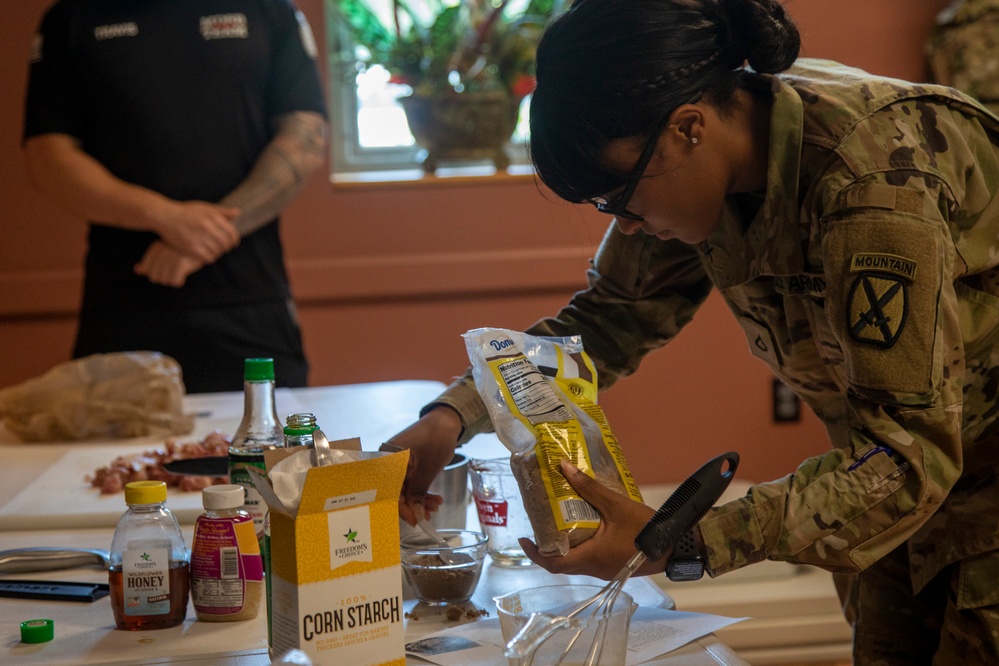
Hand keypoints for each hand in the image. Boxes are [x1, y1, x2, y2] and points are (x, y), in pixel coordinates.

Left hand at [134, 241, 203, 286]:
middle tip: (173, 273)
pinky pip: (175, 281)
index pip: (147, 268)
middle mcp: (163, 251)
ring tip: (178, 274)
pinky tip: (183, 276)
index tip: (166, 269)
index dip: (154, 273)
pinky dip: (178, 281)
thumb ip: (149, 261)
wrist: (207, 241)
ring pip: (164, 280)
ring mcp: (172, 257)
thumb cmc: (185, 248)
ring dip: (171, 280)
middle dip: (163, 278)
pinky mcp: (182, 263)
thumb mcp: (166, 251)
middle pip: (154, 276)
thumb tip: (137, 270)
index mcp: (157, 246)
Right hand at [150, 200, 239, 262]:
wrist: (165, 217)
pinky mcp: (192, 247)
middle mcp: (208, 227)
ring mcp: (200, 238)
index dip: (234, 240)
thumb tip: (237, 213)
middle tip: (224, 248)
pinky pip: (208, 257)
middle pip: (225, 243)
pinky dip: (210, 257)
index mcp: (213, 216)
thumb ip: (222, 211)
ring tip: (215, 251)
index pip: (231, 232)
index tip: (233, 243)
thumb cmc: (186, 212)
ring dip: (218, 253)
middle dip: (227, 247)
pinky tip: (207, 255)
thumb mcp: (204, 207)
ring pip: (217, 251)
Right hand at [380, 406, 462, 525]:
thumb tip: (415, 517)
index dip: (400, 508)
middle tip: (426, 516)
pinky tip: (434, 500)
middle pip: (395, 491)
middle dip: (412, 505)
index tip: (414, 520)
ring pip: (404, 489)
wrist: (446, 422)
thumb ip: (419, 493)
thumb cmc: (436, 438)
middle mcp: (388, 461)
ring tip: (435, 506)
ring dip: (419, 500)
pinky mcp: (406, 466)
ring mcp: (397, 464)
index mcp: (387, 457)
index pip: (388, 490)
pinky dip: (421, 492)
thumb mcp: (428, 469)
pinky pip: (410, 483)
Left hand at [520, 459, 667, 578]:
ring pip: (574, 561)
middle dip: (547, 546)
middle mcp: (594, 568)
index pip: (553, 563)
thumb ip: (589, 488)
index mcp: (591, 557)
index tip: (524, 538)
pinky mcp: (612, 566)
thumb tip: (564, 467)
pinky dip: (578, 545)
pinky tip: (579, 527)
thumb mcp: (616, 505)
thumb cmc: (646, 529)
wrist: (675, 546)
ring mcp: (603, 569)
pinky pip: (587, 559)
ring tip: (556, 522)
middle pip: (561, 563)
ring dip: (563, 545)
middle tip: (539, 524)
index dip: (534, 553)